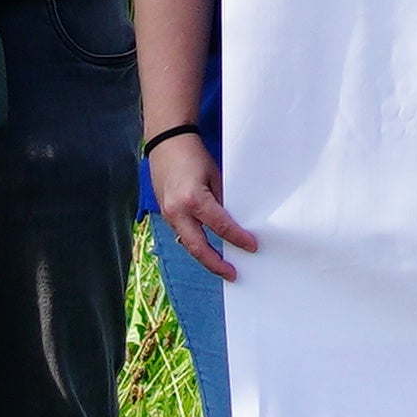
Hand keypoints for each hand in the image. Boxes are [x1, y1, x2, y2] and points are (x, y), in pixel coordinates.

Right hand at [153, 135, 257, 281]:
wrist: (166, 142)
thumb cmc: (192, 155)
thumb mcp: (214, 177)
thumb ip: (221, 202)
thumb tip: (232, 222)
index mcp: (193, 200)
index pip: (221, 227)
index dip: (238, 239)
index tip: (252, 246)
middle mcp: (177, 211)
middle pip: (198, 248)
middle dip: (216, 264)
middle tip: (233, 273)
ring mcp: (168, 214)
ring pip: (188, 244)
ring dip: (204, 256)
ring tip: (221, 265)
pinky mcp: (165, 213)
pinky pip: (181, 233)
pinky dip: (195, 242)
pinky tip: (206, 248)